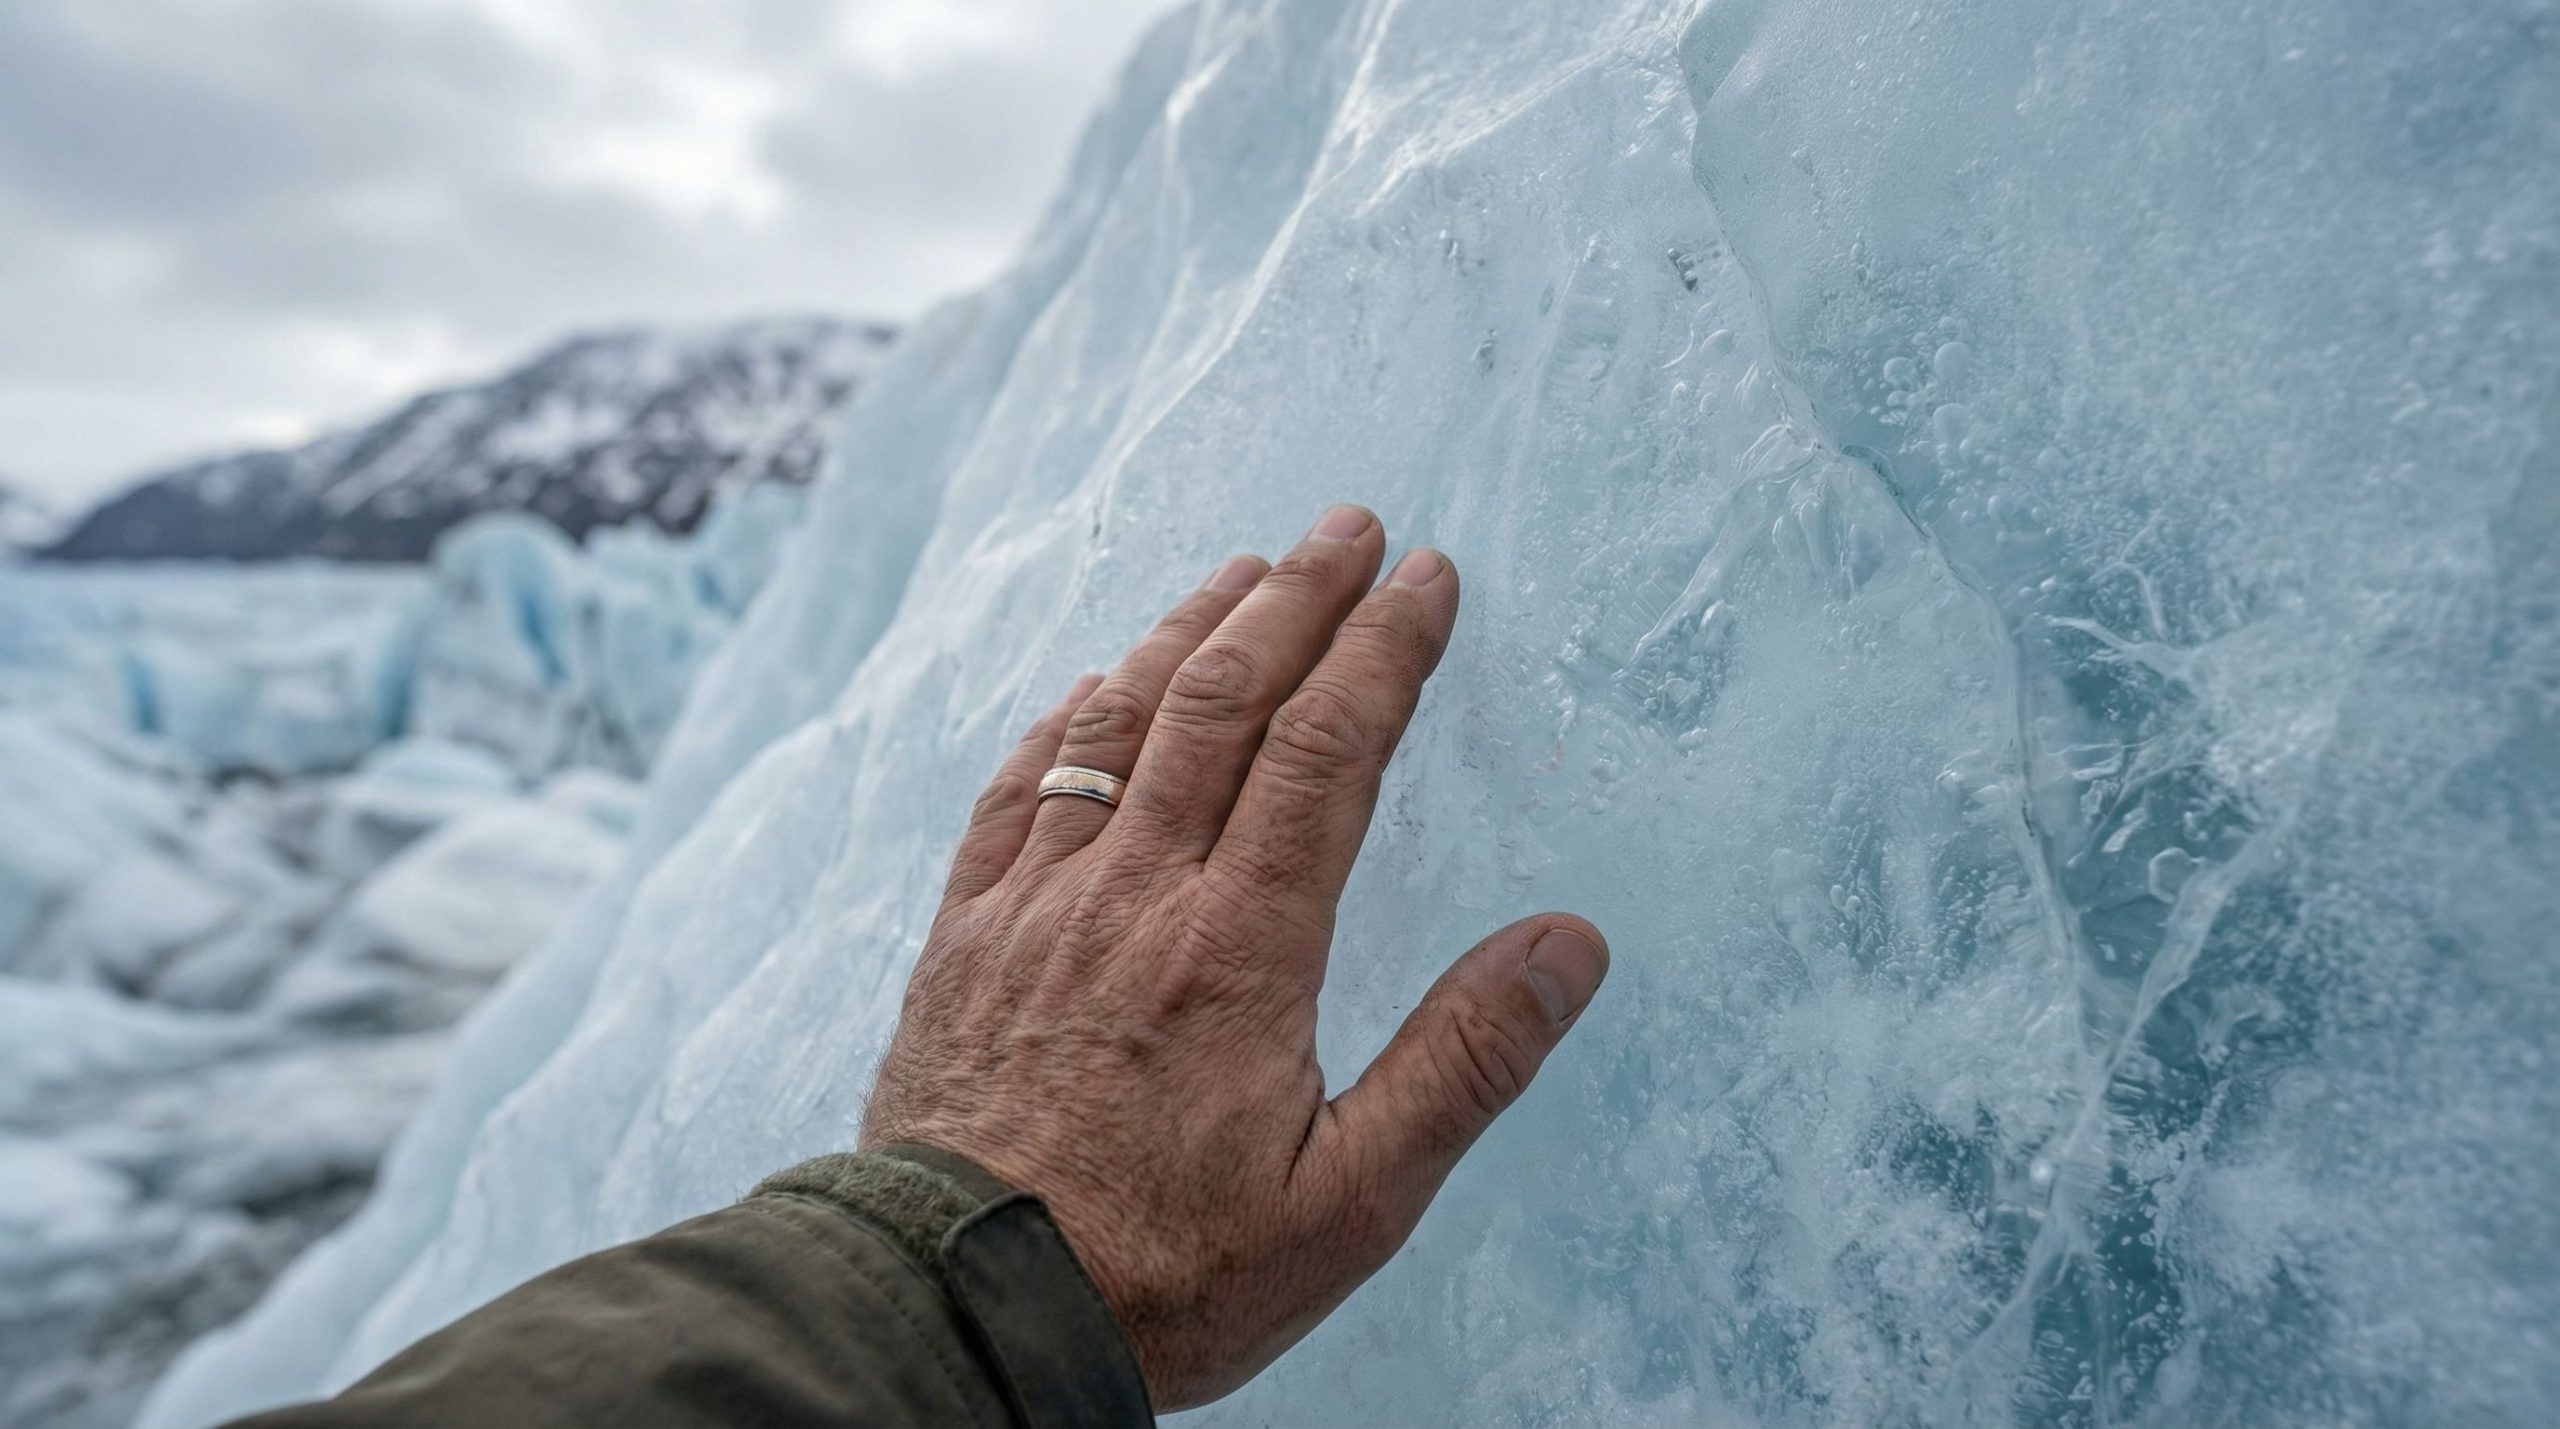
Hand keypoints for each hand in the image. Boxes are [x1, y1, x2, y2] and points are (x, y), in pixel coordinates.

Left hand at [862, 504, 1607, 1408]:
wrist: (963, 1314)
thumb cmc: (1169, 1273)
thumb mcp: (1353, 1202)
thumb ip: (1464, 1061)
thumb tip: (1570, 942)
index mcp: (1241, 949)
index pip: (1327, 752)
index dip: (1384, 650)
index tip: (1427, 576)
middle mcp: (1135, 899)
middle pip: (1224, 704)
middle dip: (1296, 599)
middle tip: (1346, 524)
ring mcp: (1036, 909)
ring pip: (1117, 727)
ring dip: (1186, 632)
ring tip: (1242, 569)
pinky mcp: (964, 941)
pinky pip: (1015, 793)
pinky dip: (1064, 721)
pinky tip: (1092, 685)